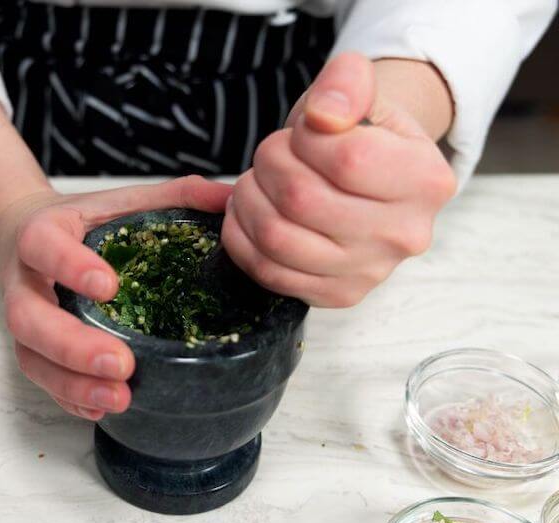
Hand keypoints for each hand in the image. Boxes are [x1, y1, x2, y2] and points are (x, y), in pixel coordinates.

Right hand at [0, 176, 231, 418]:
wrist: (22, 235)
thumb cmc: (81, 221)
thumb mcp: (122, 199)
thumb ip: (175, 195)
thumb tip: (231, 198)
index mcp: (43, 232)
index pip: (42, 245)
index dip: (68, 265)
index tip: (109, 286)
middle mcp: (26, 279)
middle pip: (29, 318)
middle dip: (72, 346)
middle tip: (120, 363)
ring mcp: (24, 317)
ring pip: (31, 357)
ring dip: (72, 382)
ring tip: (119, 397)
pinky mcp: (31, 347)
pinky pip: (40, 379)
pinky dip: (69, 397)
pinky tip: (101, 408)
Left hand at [221, 52, 456, 306]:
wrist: (365, 178)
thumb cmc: (356, 132)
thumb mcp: (358, 90)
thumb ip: (346, 82)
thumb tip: (323, 115)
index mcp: (426, 179)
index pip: (346, 159)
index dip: (304, 137)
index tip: (304, 131)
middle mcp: (404, 234)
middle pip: (301, 199)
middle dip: (268, 164)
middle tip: (272, 153)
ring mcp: (369, 272)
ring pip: (277, 238)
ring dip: (248, 200)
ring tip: (256, 181)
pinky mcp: (335, 295)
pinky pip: (267, 271)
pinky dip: (241, 236)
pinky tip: (247, 212)